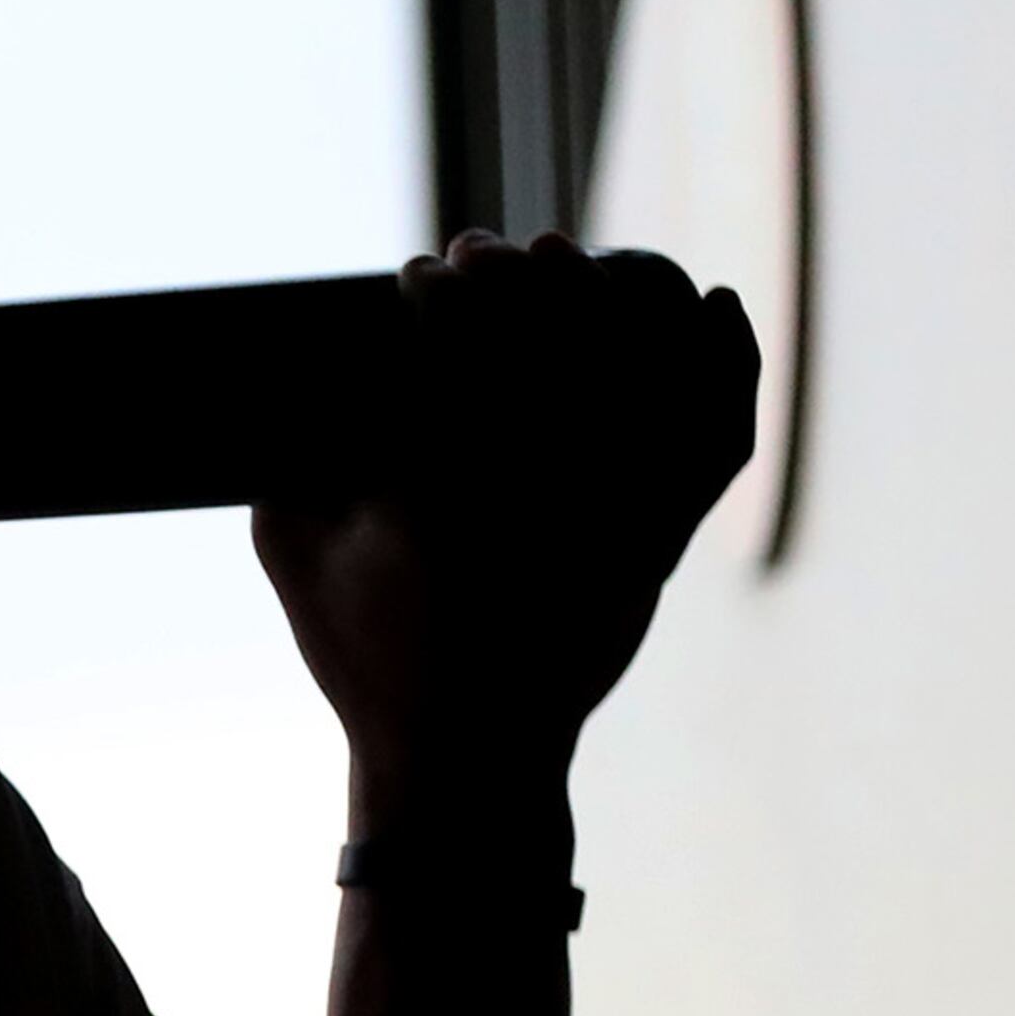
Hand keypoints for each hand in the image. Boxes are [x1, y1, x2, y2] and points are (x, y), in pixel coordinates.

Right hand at [253, 232, 758, 809]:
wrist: (467, 761)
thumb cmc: (369, 658)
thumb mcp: (292, 550)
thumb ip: (290, 452)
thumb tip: (303, 367)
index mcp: (447, 489)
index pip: (464, 342)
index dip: (445, 287)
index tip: (419, 274)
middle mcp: (547, 492)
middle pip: (563, 331)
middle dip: (523, 270)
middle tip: (488, 254)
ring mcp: (619, 517)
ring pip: (651, 365)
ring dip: (617, 289)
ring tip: (576, 263)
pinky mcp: (665, 541)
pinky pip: (719, 430)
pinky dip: (724, 357)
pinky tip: (708, 301)